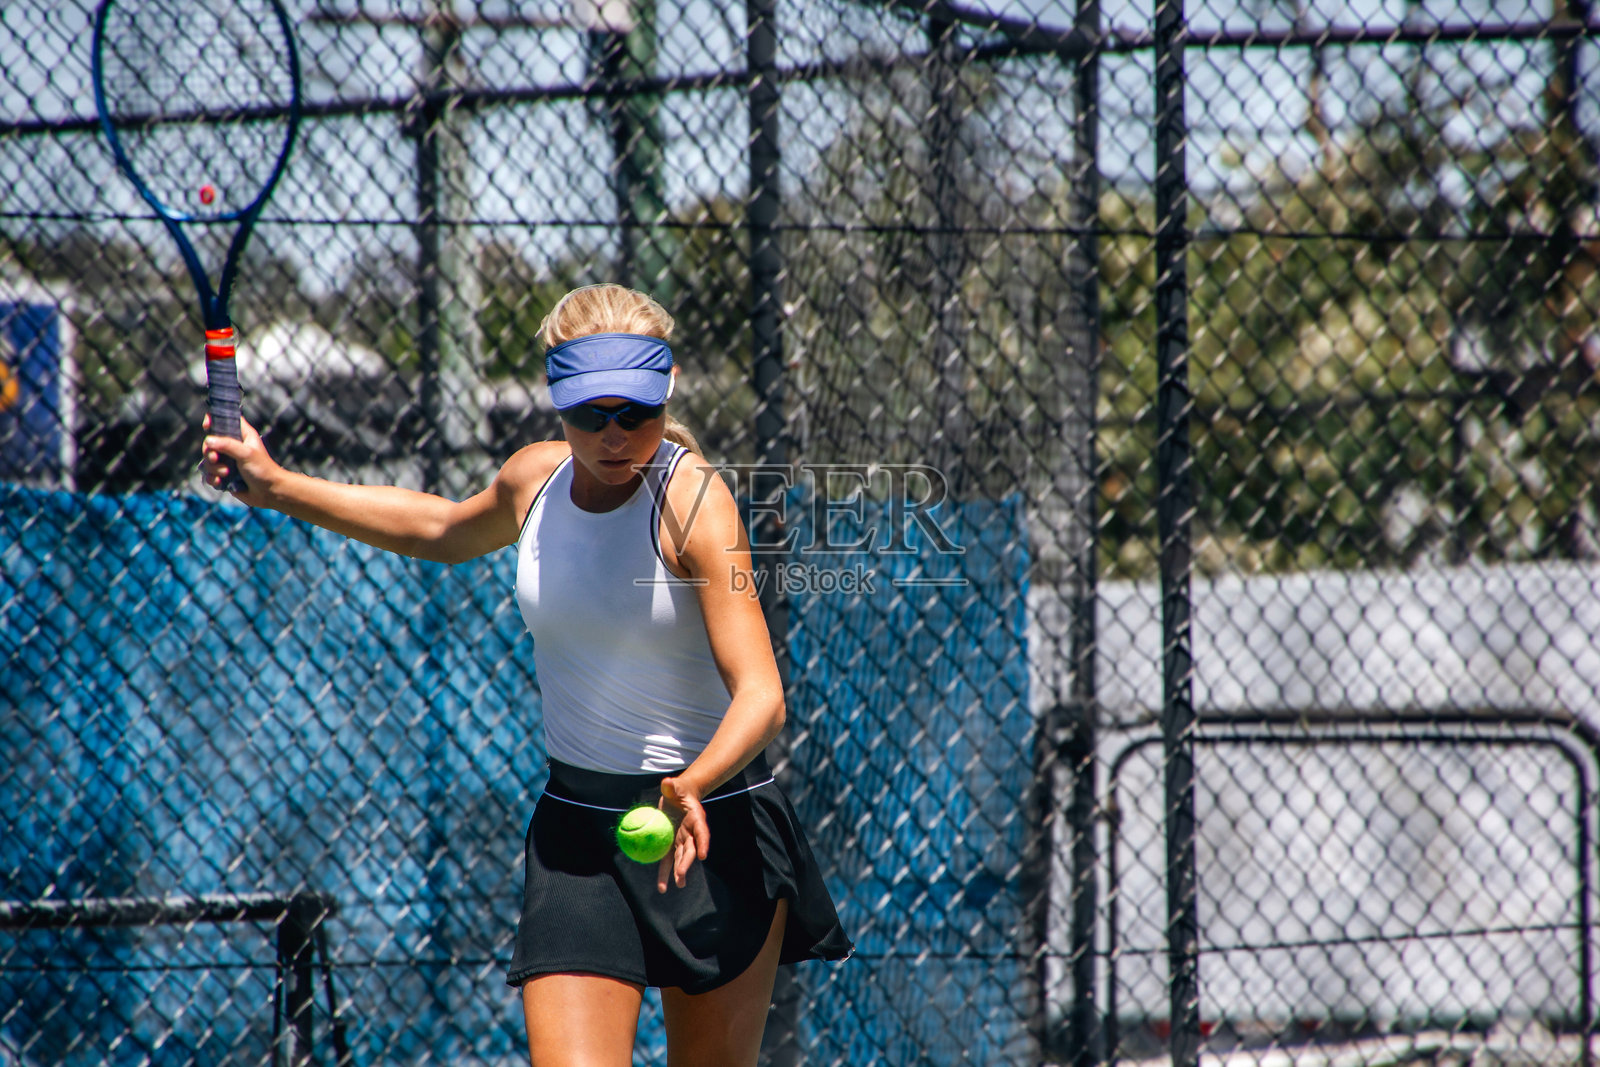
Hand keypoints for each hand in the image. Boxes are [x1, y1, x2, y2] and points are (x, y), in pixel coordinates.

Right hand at [200, 413, 279, 505]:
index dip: (214, 420)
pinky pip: (210, 474)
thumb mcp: (246, 454)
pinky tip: (221, 482)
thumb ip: (228, 445)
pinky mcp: (224, 475)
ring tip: (226, 473)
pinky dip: (213, 478)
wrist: (269, 492)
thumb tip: (209, 440)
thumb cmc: (263, 469)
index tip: (207, 426)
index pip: (225, 420)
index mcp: (242, 435)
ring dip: (213, 468)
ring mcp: (228, 461)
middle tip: (216, 459)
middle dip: (210, 452)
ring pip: (208, 460)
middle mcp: (233, 446)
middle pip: (211, 442)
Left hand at [656, 775, 710, 893]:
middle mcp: (691, 832)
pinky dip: (665, 872)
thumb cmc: (678, 790)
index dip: (703, 843)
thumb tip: (667, 783)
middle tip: (680, 875)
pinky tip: (662, 886)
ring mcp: (682, 840)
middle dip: (686, 863)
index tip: (702, 855)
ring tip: (678, 885)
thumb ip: (671, 786)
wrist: (679, 797)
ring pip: (681, 858)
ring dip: (679, 871)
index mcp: (696, 818)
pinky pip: (668, 859)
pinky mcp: (672, 844)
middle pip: (691, 849)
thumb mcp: (675, 786)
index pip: (701, 832)